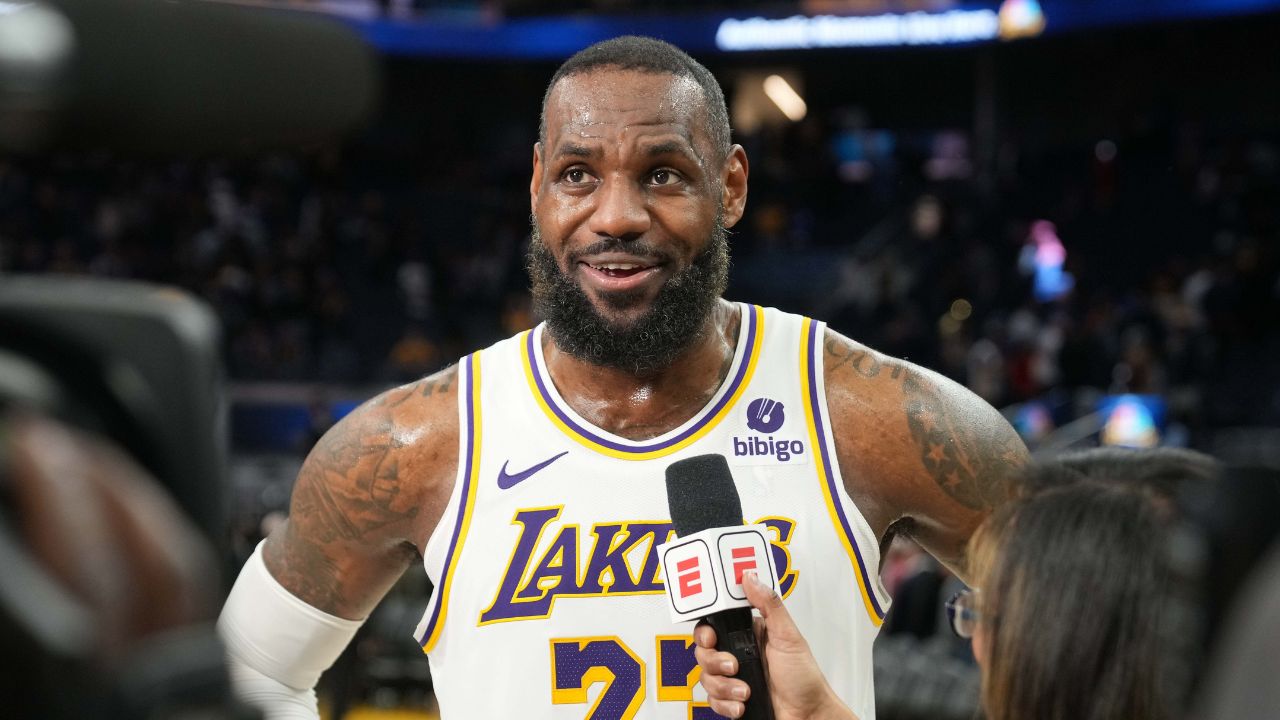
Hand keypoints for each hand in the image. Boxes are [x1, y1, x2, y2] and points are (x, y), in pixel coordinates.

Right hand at [693, 572, 858, 719]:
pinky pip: (712, 700)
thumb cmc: (804, 678)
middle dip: (714, 661)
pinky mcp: (731, 700)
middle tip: (734, 666)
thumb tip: (750, 577)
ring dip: (724, 686)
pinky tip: (742, 705)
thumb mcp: (788, 636)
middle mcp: (738, 654)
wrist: (808, 716)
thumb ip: (768, 604)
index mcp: (748, 634)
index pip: (714, 625)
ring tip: (745, 691)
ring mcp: (733, 678)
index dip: (705, 631)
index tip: (710, 636)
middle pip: (703, 651)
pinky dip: (725, 704)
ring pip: (705, 677)